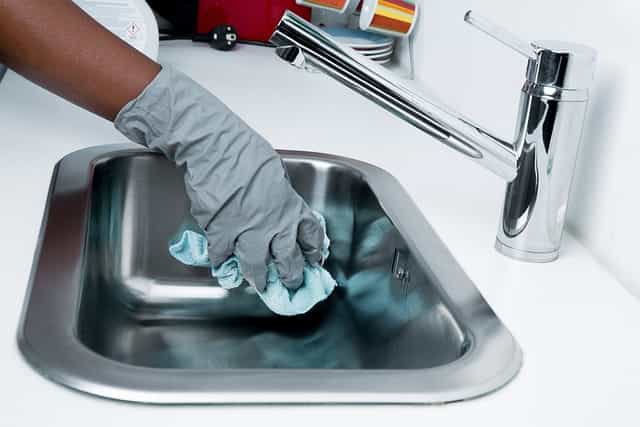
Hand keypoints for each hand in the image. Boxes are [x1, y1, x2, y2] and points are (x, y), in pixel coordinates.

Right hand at [114, 66, 322, 290]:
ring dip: (258, 278)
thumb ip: (280, 196)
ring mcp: (247, 232)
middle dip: (291, 276)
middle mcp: (273, 225)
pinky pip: (223, 256)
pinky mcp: (221, 233)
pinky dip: (223, 263)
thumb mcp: (276, 174)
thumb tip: (277, 206)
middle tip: (291, 284)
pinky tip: (223, 267)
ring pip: (256, 266)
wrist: (216, 149)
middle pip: (287, 260)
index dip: (312, 251)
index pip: (309, 235)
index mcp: (289, 207)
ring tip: (260, 284)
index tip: (314, 259)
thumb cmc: (246, 153)